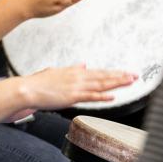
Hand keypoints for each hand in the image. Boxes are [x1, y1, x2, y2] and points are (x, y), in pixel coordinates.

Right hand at [17, 64, 136, 109]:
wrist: (27, 89)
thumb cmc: (38, 83)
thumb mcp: (57, 72)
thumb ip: (72, 69)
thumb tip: (84, 65)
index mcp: (74, 72)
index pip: (98, 72)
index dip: (113, 73)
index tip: (125, 73)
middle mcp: (77, 77)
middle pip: (103, 77)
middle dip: (120, 76)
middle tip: (135, 75)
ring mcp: (75, 87)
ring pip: (100, 85)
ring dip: (116, 83)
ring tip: (129, 82)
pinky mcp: (71, 96)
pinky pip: (90, 97)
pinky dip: (102, 96)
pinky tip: (112, 96)